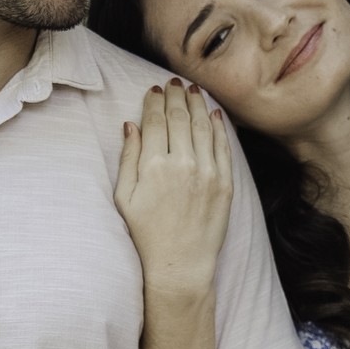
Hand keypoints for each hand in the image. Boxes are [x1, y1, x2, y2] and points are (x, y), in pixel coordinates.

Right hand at [115, 81, 232, 298]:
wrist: (180, 265)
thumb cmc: (146, 234)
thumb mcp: (124, 197)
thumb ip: (128, 158)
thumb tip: (131, 125)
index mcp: (153, 166)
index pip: (154, 121)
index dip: (153, 102)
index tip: (153, 90)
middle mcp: (182, 164)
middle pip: (179, 118)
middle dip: (175, 96)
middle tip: (174, 83)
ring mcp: (207, 172)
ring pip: (203, 126)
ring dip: (197, 105)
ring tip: (193, 91)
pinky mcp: (225, 183)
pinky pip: (222, 147)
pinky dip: (218, 128)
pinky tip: (214, 115)